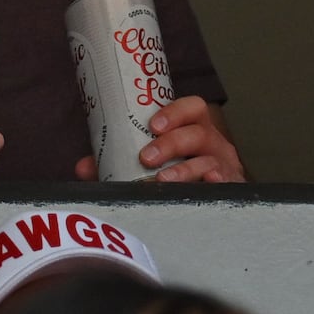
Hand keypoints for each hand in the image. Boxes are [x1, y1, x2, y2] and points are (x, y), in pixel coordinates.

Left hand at [72, 92, 243, 182]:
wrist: (212, 205)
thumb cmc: (178, 176)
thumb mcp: (149, 166)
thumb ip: (115, 164)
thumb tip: (83, 166)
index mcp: (194, 129)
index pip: (192, 108)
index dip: (174, 112)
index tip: (153, 125)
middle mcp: (213, 143)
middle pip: (199, 132)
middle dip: (172, 143)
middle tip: (147, 158)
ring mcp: (224, 166)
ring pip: (209, 160)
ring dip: (185, 169)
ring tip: (163, 181)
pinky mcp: (230, 189)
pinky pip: (225, 183)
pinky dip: (216, 183)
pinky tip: (205, 185)